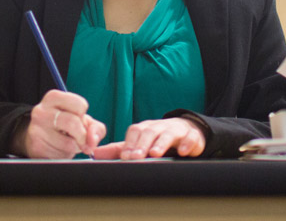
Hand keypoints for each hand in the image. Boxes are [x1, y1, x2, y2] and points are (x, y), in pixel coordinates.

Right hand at [17, 90, 104, 158]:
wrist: (38, 139)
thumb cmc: (63, 127)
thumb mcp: (82, 121)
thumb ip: (95, 128)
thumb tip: (92, 140)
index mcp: (53, 97)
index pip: (80, 105)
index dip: (83, 117)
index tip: (77, 120)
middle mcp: (41, 111)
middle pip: (73, 123)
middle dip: (82, 135)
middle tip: (78, 138)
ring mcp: (36, 129)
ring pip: (68, 143)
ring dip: (73, 148)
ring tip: (65, 143)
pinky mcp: (36, 147)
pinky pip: (60, 155)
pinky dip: (64, 156)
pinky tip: (58, 150)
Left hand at [91, 117, 205, 159]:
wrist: (186, 130)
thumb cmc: (157, 139)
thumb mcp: (138, 144)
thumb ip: (117, 150)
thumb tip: (94, 154)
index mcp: (145, 128)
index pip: (135, 131)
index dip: (130, 143)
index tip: (125, 156)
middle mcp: (158, 127)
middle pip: (149, 132)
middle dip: (142, 145)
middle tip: (136, 157)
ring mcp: (175, 130)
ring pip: (167, 134)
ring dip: (160, 144)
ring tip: (155, 154)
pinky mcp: (191, 136)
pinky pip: (190, 138)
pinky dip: (187, 144)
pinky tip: (182, 152)